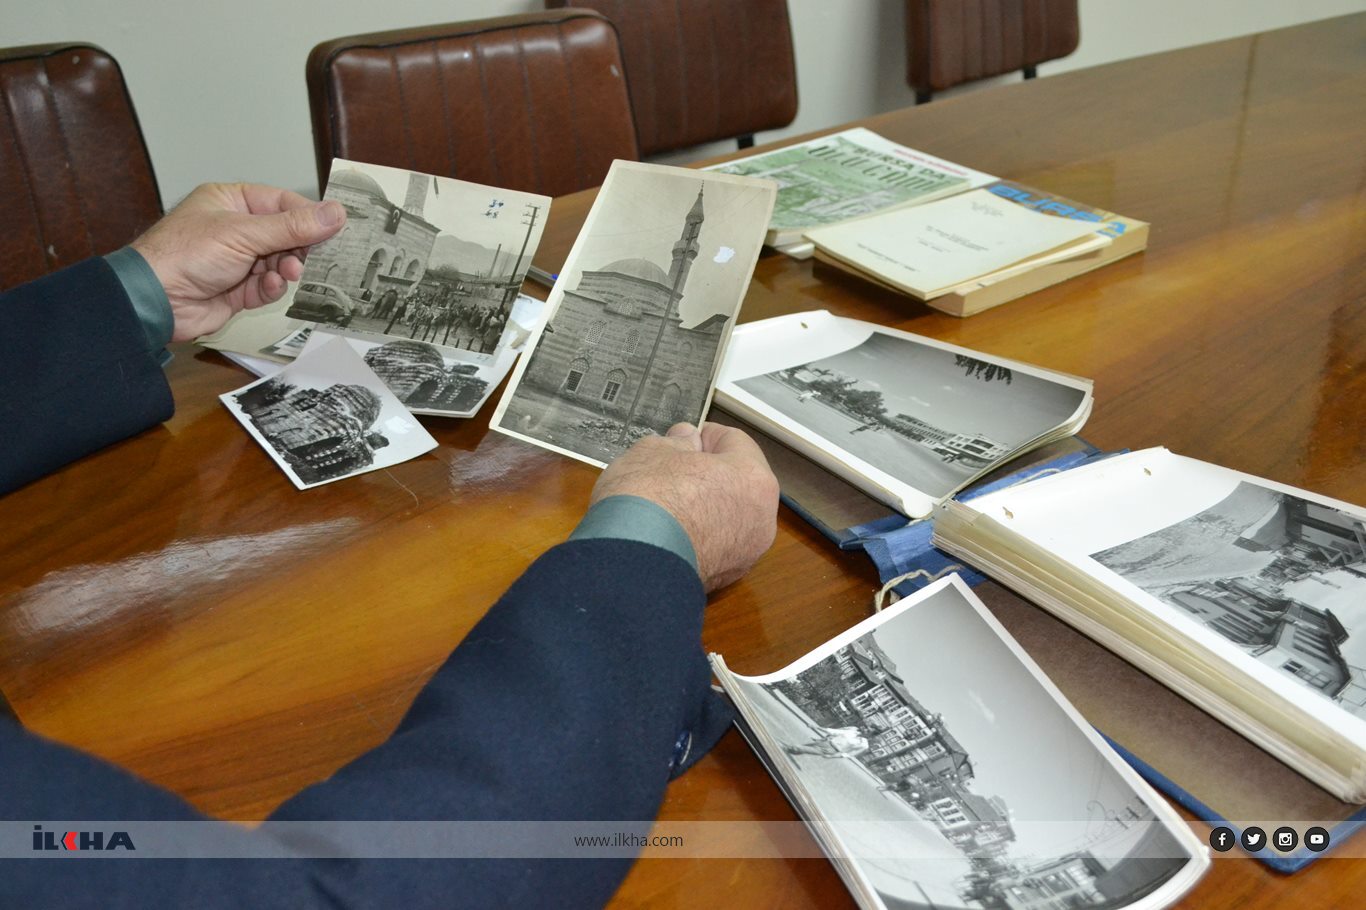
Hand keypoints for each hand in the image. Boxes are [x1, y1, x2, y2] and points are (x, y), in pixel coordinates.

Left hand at [130, 183, 345, 340]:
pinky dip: (272, 287)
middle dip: (299, 247)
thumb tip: (335, 213)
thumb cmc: (185, 254)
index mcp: (231, 202)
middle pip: (285, 235)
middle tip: (312, 257)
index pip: (282, 203)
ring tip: (287, 273)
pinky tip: (268, 286)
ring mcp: (237, 260)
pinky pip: (268, 286)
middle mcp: (235, 229)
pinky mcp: (238, 289)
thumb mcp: (244, 233)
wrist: (156, 300)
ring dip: (287, 269)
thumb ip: (293, 226)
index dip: (308, 216)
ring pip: (280, 262)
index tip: (335, 227)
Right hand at [592, 422, 778, 591]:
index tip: (682, 439)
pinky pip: (714, 545)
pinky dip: (697, 536)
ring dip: (703, 507)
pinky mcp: (725, 579)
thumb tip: (687, 441)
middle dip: (707, 473)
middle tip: (672, 470)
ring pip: (727, 517)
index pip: (735, 441)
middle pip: (736, 482)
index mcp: (753, 478)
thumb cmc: (648, 499)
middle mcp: (761, 518)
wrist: (632, 565)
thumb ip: (677, 441)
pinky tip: (668, 532)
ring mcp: (746, 553)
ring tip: (667, 504)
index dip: (705, 435)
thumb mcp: (653, 451)